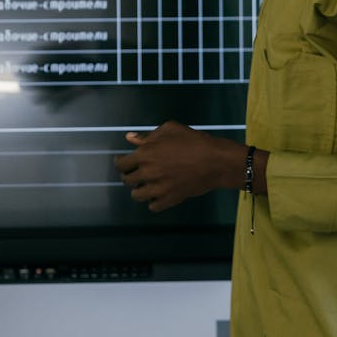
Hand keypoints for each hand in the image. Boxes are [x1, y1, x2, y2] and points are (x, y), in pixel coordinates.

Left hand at [113, 120, 245, 211]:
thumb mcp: (169, 130)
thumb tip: (130, 138)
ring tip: (146, 184)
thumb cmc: (193, 141)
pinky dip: (153, 202)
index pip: (121, 164)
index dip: (120, 162)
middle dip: (129, 175)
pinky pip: (153, 207)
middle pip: (127, 180)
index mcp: (144, 154)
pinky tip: (158, 194)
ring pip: (137, 196)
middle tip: (136, 172)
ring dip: (139, 190)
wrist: (215, 162)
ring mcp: (158, 189)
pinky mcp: (170, 200)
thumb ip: (147, 136)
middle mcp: (147, 173)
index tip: (123, 161)